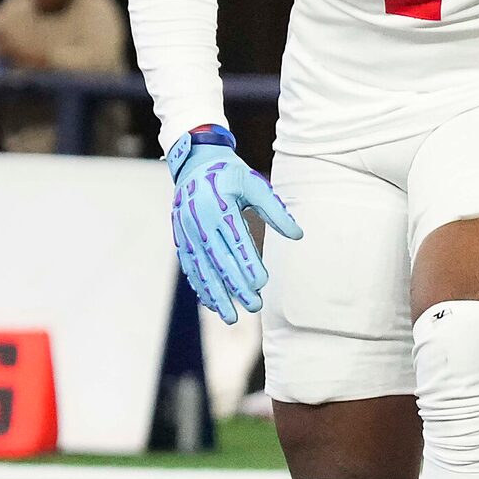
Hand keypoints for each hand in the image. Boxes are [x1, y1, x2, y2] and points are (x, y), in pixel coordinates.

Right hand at [166, 125, 300, 324]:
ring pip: (201, 268)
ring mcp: (186, 231)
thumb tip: (297, 235)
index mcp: (218, 206)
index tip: (261, 284)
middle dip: (235, 286)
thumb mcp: (254, 183)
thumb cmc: (230, 173)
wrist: (194, 161)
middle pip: (218, 260)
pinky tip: (211, 302)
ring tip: (230, 316)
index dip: (247, 264)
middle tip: (254, 306)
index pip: (235, 241)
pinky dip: (200, 285)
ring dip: (215, 294)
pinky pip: (189, 266)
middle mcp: (198, 221)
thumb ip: (275, 210)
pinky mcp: (180, 237)